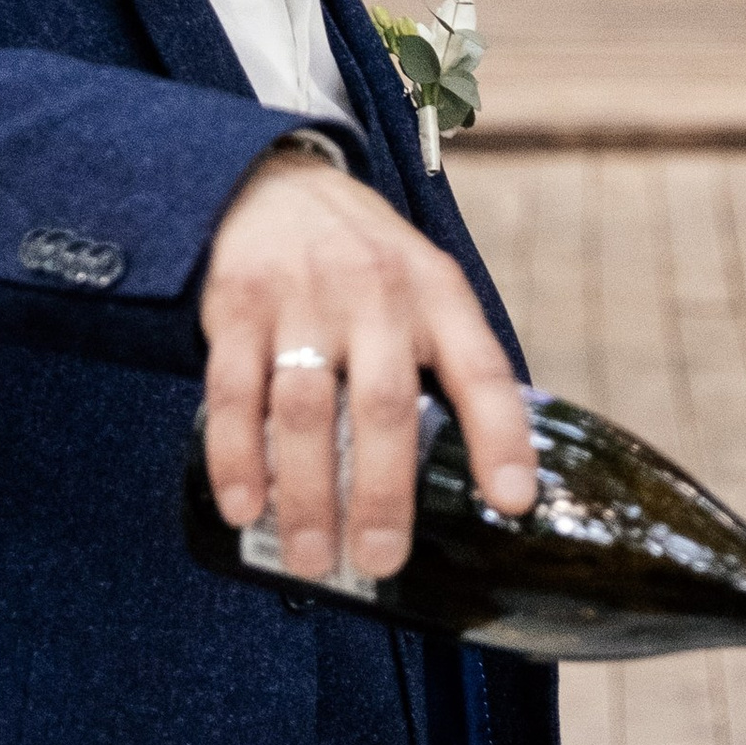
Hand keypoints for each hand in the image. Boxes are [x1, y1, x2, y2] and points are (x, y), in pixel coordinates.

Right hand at [201, 152, 534, 576]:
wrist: (277, 184)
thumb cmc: (366, 263)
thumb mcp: (426, 290)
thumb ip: (451, 364)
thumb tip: (491, 475)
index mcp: (437, 295)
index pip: (481, 369)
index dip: (502, 438)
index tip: (513, 502)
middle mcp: (374, 293)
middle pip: (383, 406)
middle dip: (383, 495)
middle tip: (380, 560)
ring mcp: (301, 298)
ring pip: (304, 409)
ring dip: (307, 495)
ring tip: (311, 559)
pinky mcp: (236, 306)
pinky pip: (232, 392)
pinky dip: (236, 458)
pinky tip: (245, 508)